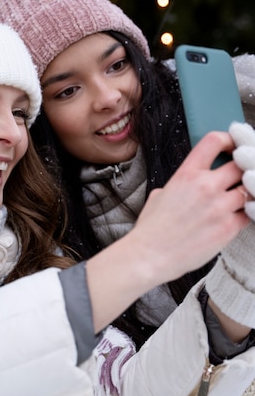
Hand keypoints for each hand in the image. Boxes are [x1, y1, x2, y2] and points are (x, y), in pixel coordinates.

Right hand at [131, 130, 248, 283]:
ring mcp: (219, 206)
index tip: (232, 146)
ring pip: (249, 189)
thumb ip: (181, 184)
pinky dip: (248, 212)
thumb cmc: (152, 228)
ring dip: (246, 192)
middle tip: (240, 176)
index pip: (214, 141)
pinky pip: (250, 213)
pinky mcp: (228, 227)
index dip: (229, 140)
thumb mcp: (160, 194)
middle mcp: (205, 186)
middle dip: (242, 168)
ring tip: (240, 198)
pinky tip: (240, 214)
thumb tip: (189, 185)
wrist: (150, 255)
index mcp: (187, 174)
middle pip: (240, 164)